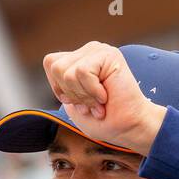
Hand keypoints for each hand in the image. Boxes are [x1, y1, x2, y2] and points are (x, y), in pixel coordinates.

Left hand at [42, 42, 165, 152]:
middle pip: (56, 67)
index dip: (59, 87)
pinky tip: (106, 95)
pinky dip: (92, 91)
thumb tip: (52, 63)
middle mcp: (88, 51)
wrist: (128, 128)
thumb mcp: (73, 103)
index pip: (50, 63)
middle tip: (92, 103)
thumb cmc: (104, 120)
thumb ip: (60, 83)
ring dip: (83, 94)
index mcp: (79, 60)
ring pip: (68, 72)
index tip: (79, 101)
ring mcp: (99, 51)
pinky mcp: (108, 54)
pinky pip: (82, 72)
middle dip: (72, 93)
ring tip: (100, 101)